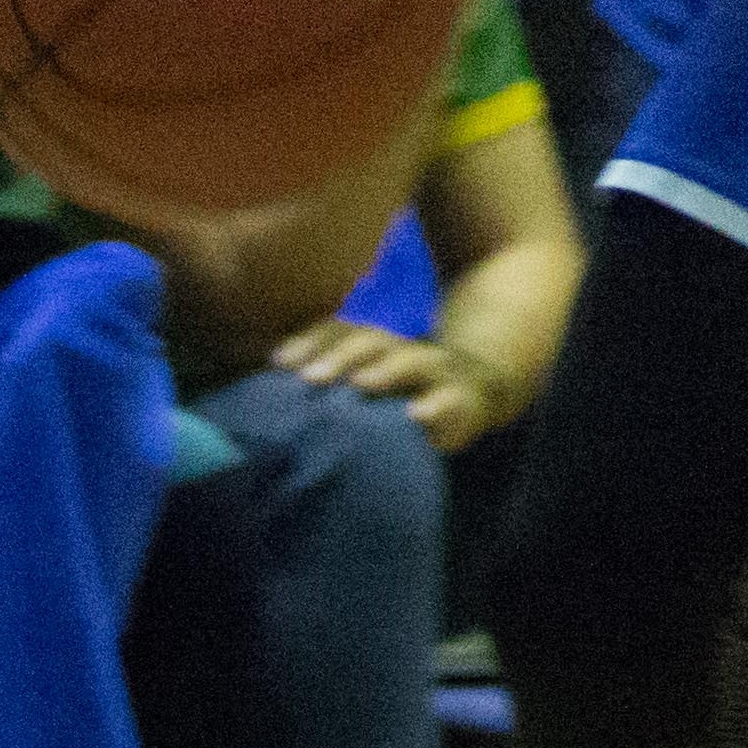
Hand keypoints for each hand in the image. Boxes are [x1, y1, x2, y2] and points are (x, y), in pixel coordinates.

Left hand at [270, 318, 502, 450]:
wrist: (478, 391)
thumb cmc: (406, 391)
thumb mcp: (369, 376)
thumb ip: (328, 377)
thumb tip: (269, 379)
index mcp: (377, 342)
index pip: (341, 332)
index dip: (312, 342)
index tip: (278, 362)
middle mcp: (405, 348)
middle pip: (373, 342)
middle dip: (342, 356)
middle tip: (310, 377)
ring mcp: (437, 370)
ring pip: (413, 361)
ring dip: (387, 371)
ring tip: (362, 384)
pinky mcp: (462, 400)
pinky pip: (451, 402)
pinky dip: (436, 407)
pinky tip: (418, 415)